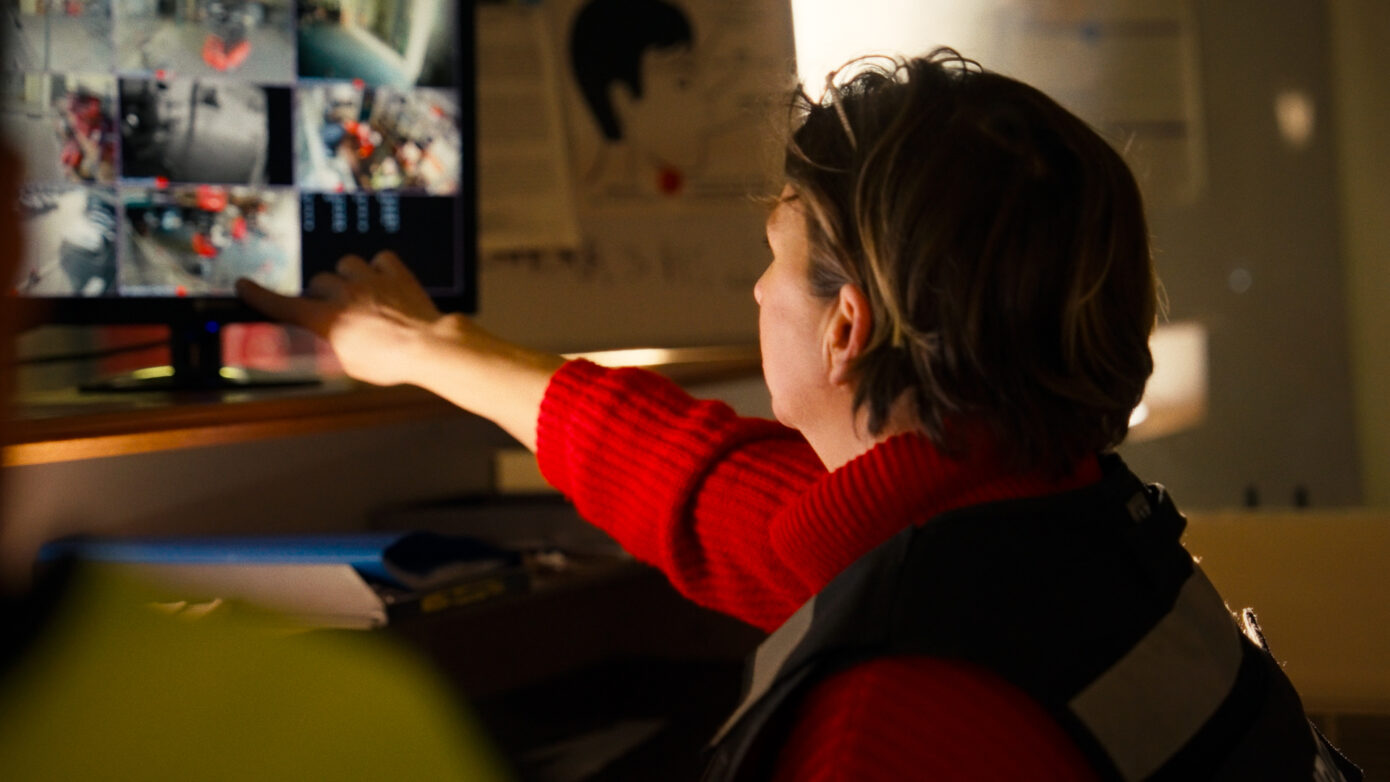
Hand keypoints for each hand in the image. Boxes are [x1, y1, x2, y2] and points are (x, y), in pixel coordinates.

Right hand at [236, 250, 448, 387]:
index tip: (244, 286)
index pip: (284, 304)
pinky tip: (384, 281)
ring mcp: (371, 280)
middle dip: (321, 294)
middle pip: (318, 282)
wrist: (429, 347)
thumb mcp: (342, 366)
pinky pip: (381, 259)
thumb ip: (312, 351)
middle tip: (333, 310)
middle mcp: (344, 294)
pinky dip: (380, 268)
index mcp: (326, 319)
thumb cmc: (388, 363)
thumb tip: (283, 347)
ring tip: (359, 293)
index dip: (260, 296)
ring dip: (348, 276)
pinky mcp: (396, 273)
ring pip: (346, 264)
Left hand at [237, 250, 564, 449]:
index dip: (371, 270)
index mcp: (403, 283)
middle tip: (343, 310)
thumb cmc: (452, 353)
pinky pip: (282, 297)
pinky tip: (240, 291)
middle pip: (346, 268)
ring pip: (323, 280)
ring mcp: (345, 291)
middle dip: (343, 286)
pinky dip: (261, 297)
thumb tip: (529, 370)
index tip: (369, 267)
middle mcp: (371, 277)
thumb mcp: (462, 345)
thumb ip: (476, 350)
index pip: (382, 262)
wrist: (432, 351)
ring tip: (310, 312)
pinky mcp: (321, 311)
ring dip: (320, 296)